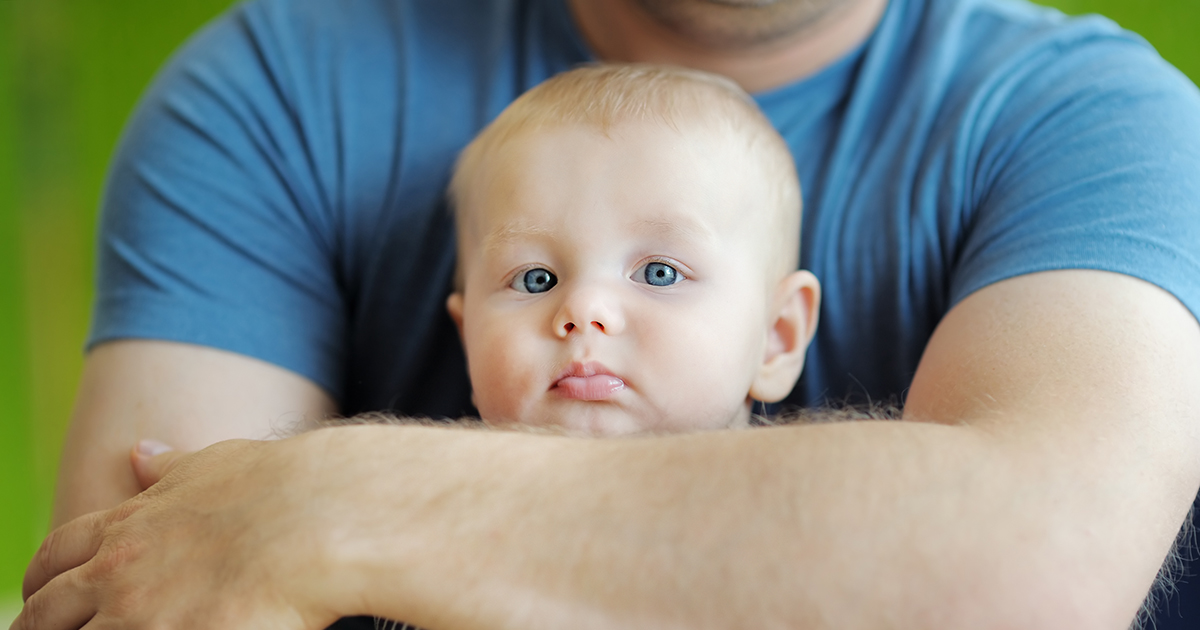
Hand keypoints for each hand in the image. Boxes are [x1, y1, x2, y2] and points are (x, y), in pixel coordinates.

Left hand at [15, 437, 346, 629]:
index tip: (43, 595)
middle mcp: (120, 574)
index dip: (41, 581)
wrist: (321, 518)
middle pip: (47, 615)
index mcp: (127, 525)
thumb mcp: (214, 464)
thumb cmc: (280, 487)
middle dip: (42, 628)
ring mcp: (142, 619)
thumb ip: (171, 467)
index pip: (55, 556)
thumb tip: (142, 451)